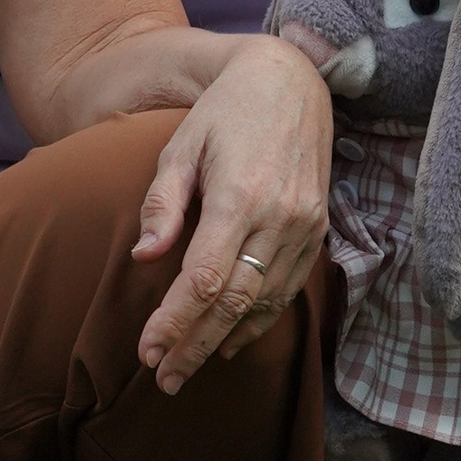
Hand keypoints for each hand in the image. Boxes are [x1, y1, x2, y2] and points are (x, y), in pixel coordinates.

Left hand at [133, 38, 332, 390]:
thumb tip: (143, 257)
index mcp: (240, 196)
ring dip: (225, 342)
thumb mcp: (181, 147)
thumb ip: (162, 204)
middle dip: (195, 345)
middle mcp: (279, 218)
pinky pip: (288, 289)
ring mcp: (305, 226)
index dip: (175, 322)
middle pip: (235, 303)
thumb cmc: (223, 113)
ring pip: (265, 303)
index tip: (147, 351)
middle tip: (163, 379)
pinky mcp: (318, 229)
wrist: (290, 81)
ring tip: (189, 368)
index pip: (206, 280)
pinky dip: (259, 321)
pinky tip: (231, 340)